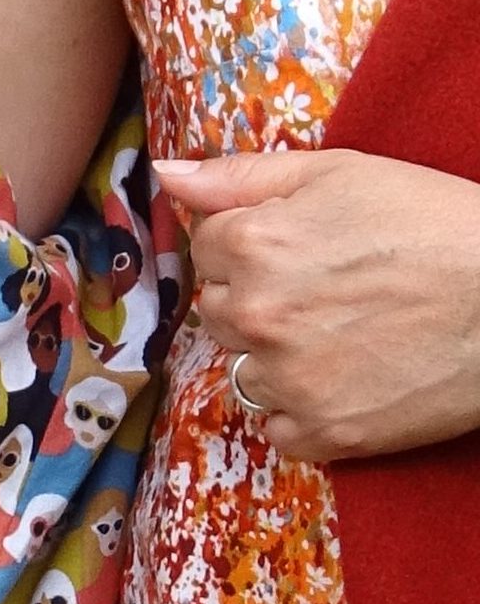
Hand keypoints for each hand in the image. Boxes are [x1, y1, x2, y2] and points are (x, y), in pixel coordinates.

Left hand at [153, 149, 479, 463]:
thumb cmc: (435, 222)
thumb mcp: (340, 172)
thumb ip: (241, 176)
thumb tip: (167, 175)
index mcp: (254, 245)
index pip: (206, 248)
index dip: (251, 244)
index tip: (301, 248)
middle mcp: (258, 315)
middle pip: (220, 310)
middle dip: (258, 298)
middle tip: (327, 290)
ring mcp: (289, 379)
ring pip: (243, 370)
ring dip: (275, 357)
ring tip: (341, 335)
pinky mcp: (326, 431)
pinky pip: (279, 429)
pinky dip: (303, 411)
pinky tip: (346, 380)